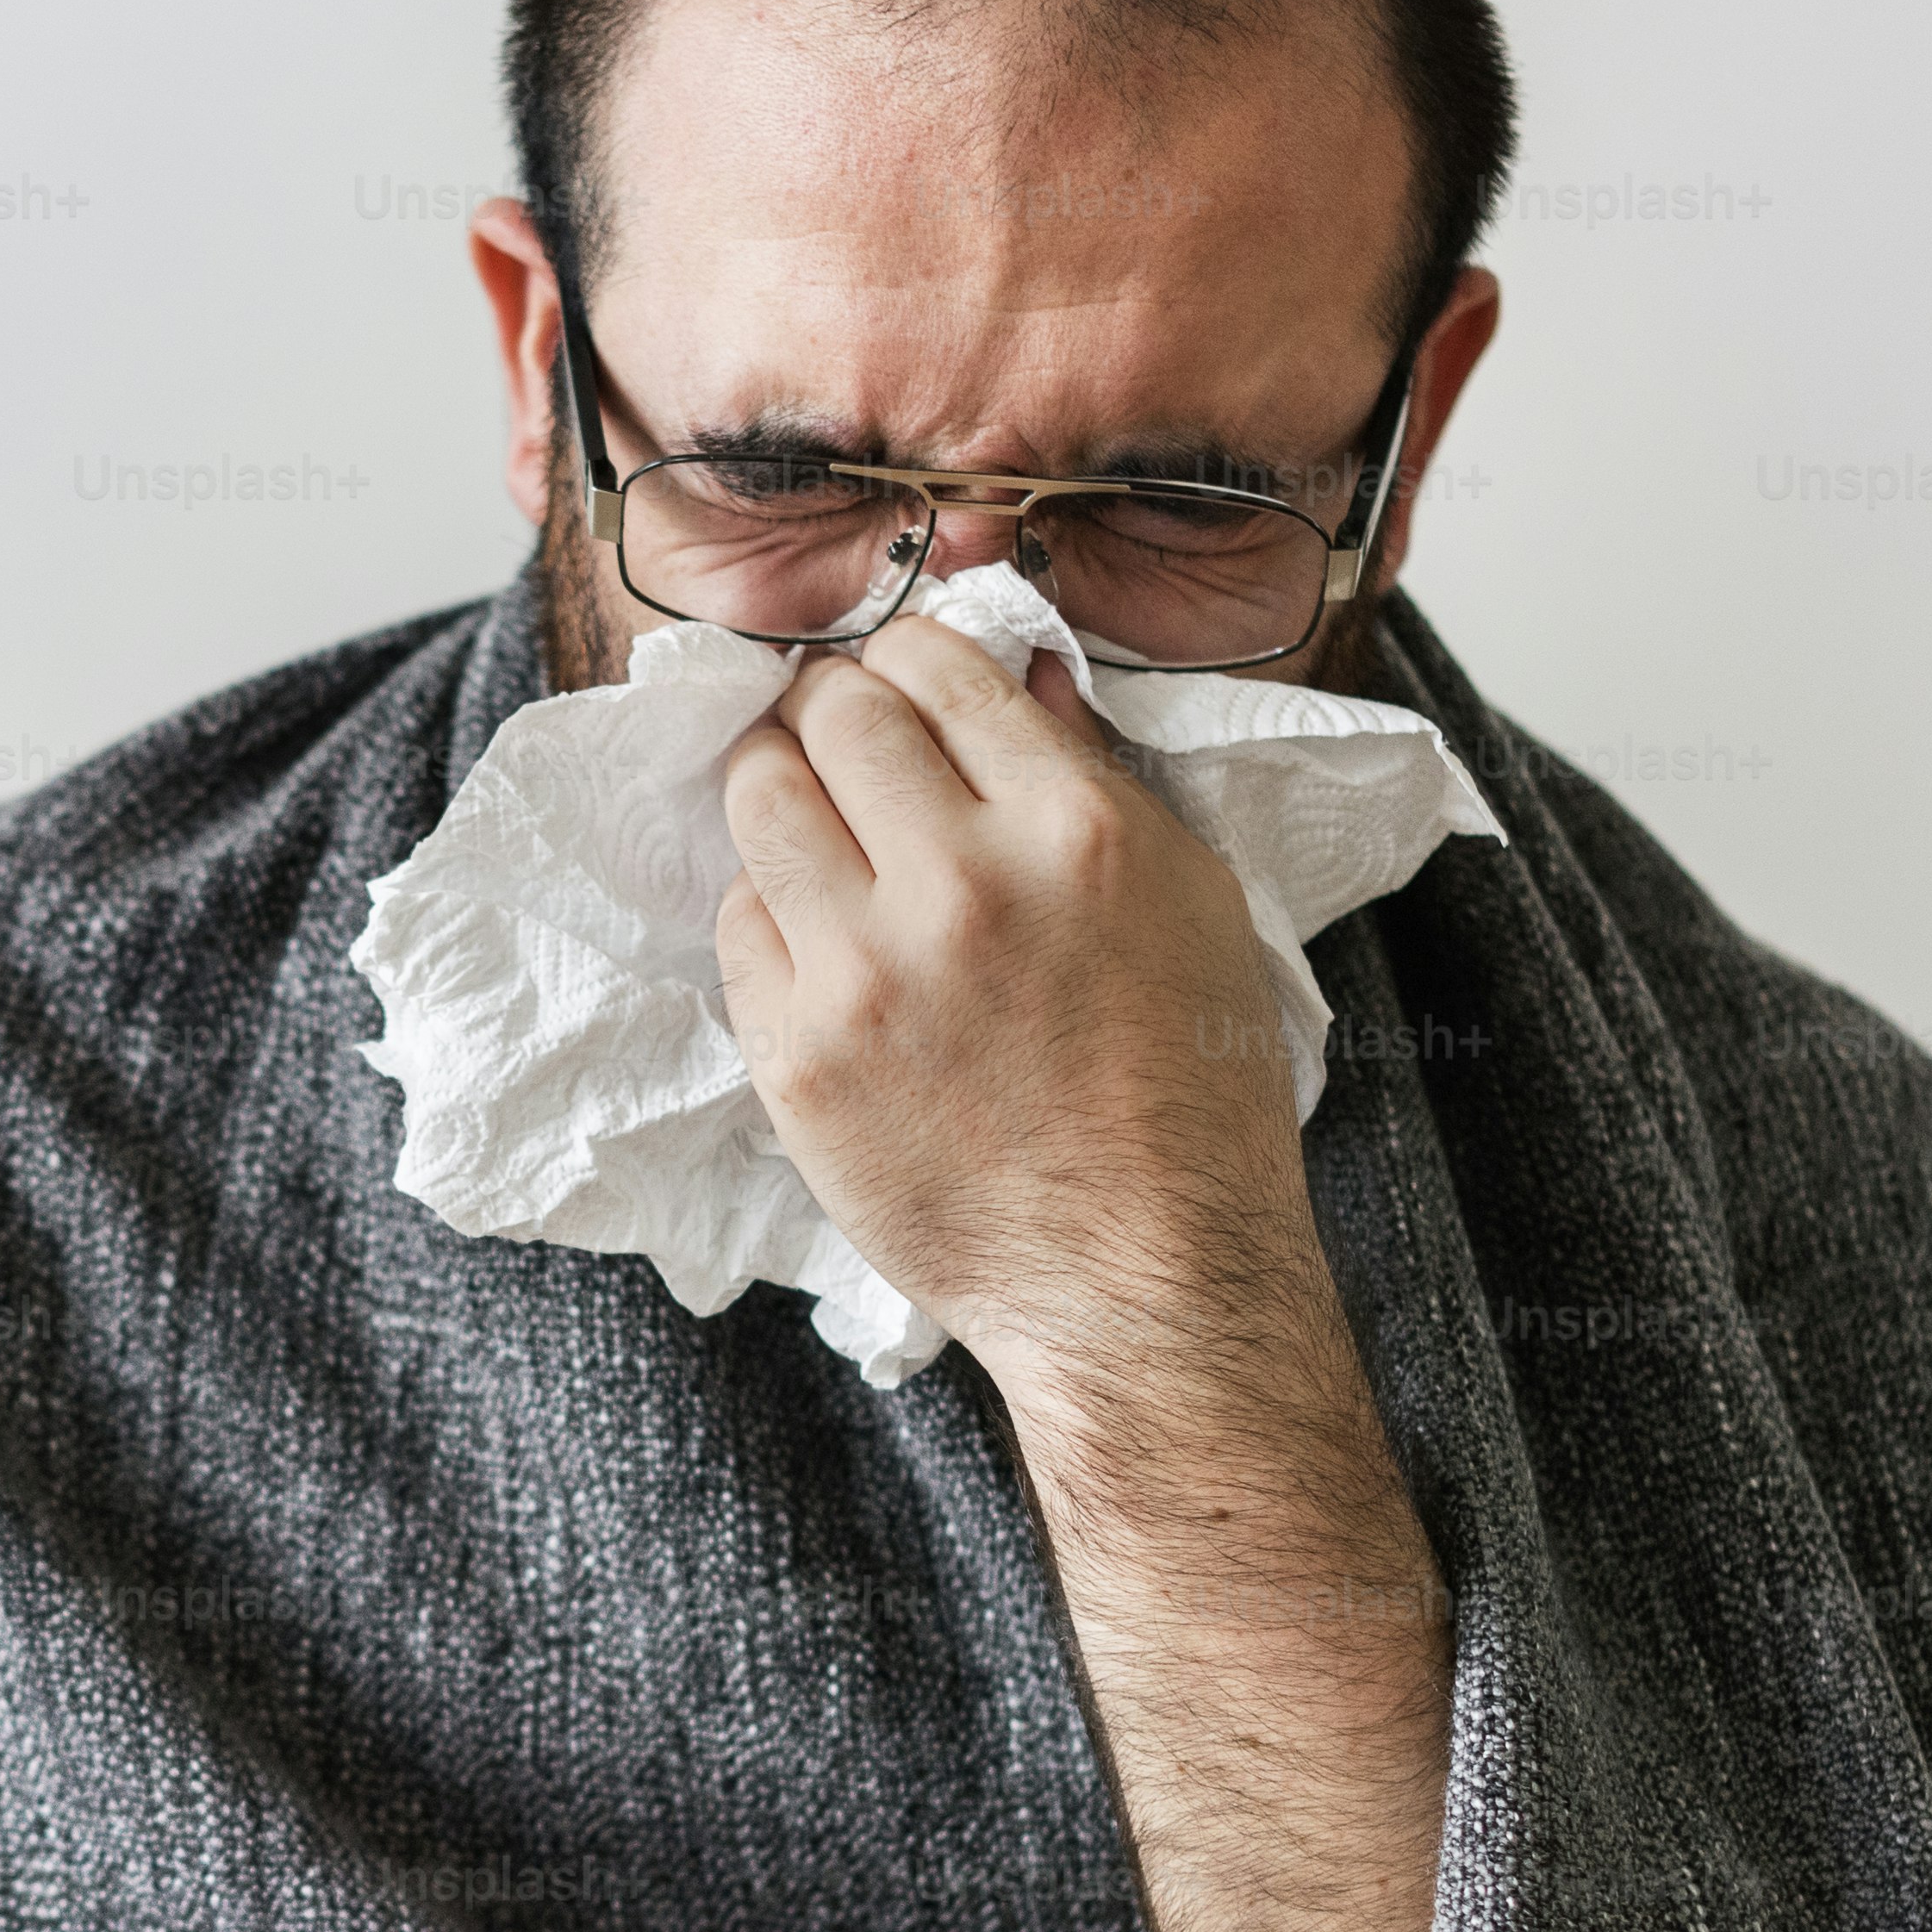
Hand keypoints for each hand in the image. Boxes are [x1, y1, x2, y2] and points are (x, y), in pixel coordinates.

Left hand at [711, 616, 1321, 1421]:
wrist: (1141, 1274)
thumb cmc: (1188, 1091)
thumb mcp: (1193, 901)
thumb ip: (1099, 776)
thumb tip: (1020, 673)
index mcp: (1075, 828)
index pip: (934, 667)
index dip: (902, 658)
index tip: (896, 681)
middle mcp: (963, 884)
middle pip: (831, 715)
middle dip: (827, 708)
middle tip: (836, 738)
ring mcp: (867, 972)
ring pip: (758, 799)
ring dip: (775, 787)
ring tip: (805, 816)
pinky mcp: (799, 1055)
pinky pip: (738, 924)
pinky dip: (769, 911)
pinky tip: (817, 935)